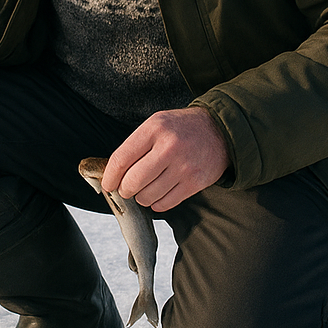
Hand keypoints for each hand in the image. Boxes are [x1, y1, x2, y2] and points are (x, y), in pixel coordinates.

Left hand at [102, 106, 229, 213]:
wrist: (220, 130)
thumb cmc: (181, 129)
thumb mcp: (156, 124)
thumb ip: (135, 145)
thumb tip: (112, 174)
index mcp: (154, 129)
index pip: (121, 158)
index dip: (110, 176)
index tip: (107, 184)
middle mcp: (169, 147)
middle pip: (132, 182)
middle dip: (125, 189)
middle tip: (127, 188)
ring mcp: (184, 166)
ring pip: (147, 196)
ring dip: (141, 197)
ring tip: (146, 187)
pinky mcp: (195, 182)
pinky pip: (165, 204)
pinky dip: (156, 203)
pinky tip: (159, 193)